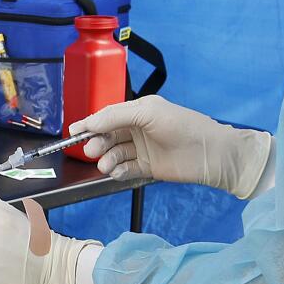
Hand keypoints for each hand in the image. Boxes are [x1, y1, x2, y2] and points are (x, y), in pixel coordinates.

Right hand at [72, 98, 273, 197]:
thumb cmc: (182, 126)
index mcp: (138, 111)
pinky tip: (117, 172)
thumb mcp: (147, 113)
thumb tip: (90, 122)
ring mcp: (143, 149)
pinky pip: (126, 169)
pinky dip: (118, 171)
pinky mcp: (148, 167)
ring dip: (107, 159)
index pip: (108, 116)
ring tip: (106, 165)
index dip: (90, 124)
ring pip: (115, 154)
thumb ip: (115, 116)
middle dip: (98, 143)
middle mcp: (138, 129)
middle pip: (108, 136)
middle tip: (92, 150)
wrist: (210, 153)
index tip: (73, 132)